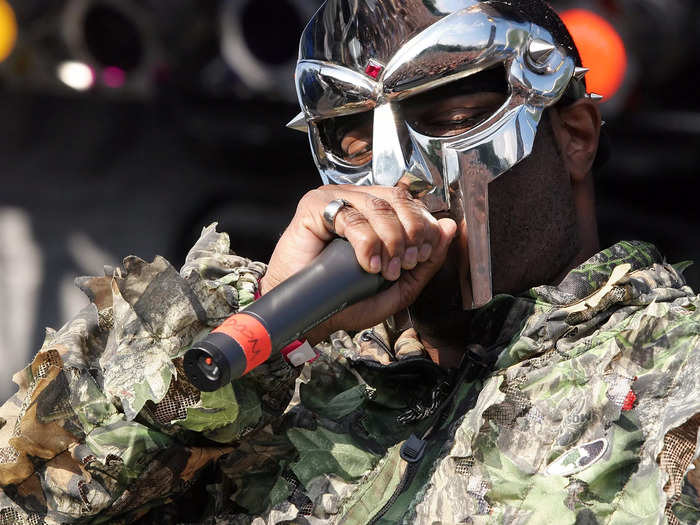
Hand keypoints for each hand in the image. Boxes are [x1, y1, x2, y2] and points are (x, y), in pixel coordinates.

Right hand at [260, 185, 456, 342]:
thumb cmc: (346, 300)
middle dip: (411, 232)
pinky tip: (366, 264)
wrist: (307, 315)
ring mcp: (335, 200)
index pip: (411, 203)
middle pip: (398, 199)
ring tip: (384, 269)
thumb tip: (450, 227)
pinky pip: (350, 216)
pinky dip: (365, 241)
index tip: (422, 255)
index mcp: (377, 213)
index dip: (424, 225)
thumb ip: (426, 260)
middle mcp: (357, 201)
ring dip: (390, 240)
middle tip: (404, 263)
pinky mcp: (315, 207)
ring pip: (377, 206)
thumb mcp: (398, 286)